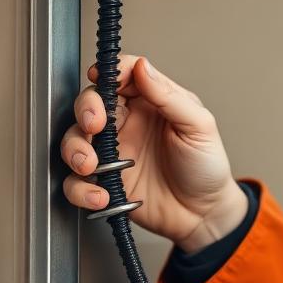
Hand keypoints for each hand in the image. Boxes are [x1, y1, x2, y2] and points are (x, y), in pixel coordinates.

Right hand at [59, 54, 247, 252]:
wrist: (205, 214)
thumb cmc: (207, 168)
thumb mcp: (200, 127)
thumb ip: (170, 97)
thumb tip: (143, 67)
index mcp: (150, 104)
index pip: (121, 76)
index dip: (109, 72)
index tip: (102, 78)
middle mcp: (127, 124)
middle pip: (90, 104)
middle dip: (85, 110)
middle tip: (94, 125)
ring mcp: (113, 153)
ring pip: (75, 140)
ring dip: (75, 150)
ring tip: (91, 165)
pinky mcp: (105, 181)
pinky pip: (78, 181)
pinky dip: (82, 188)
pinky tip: (101, 195)